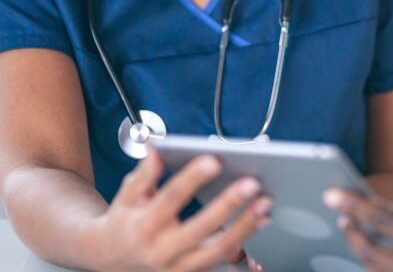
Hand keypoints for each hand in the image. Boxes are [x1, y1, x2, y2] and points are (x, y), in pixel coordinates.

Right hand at [89, 146, 270, 270]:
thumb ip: (144, 173)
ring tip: (265, 202)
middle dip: (228, 204)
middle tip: (252, 183)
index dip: (192, 179)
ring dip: (245, 226)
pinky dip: (245, 240)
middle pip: (200, 228)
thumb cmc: (124, 221)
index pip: (170, 199)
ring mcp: (178, 268)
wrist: (111, 260)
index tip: (213, 160)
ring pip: (217, 250)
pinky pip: (223, 259)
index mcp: (143, 226)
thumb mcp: (126, 195)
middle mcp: (161, 251)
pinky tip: (261, 220)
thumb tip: (156, 149)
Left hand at [324, 189, 392, 271]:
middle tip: (343, 218)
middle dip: (352, 234)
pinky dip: (378, 268)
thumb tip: (391, 212)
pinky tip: (373, 255)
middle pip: (369, 253)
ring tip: (356, 235)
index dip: (354, 205)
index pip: (382, 218)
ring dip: (362, 253)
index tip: (331, 195)